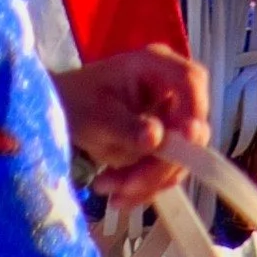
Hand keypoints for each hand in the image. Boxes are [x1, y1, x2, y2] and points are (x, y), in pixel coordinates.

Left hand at [53, 46, 209, 208]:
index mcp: (155, 64)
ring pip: (180, 157)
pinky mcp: (165, 140)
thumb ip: (127, 128)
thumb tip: (156, 138)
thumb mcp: (97, 116)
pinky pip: (167, 169)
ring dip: (147, 181)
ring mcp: (169, 114)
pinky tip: (117, 193)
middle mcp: (169, 87)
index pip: (191, 81)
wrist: (61, 113)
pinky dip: (144, 185)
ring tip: (108, 188)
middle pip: (189, 128)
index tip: (186, 140)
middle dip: (160, 165)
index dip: (195, 111)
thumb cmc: (76, 101)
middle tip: (127, 185)